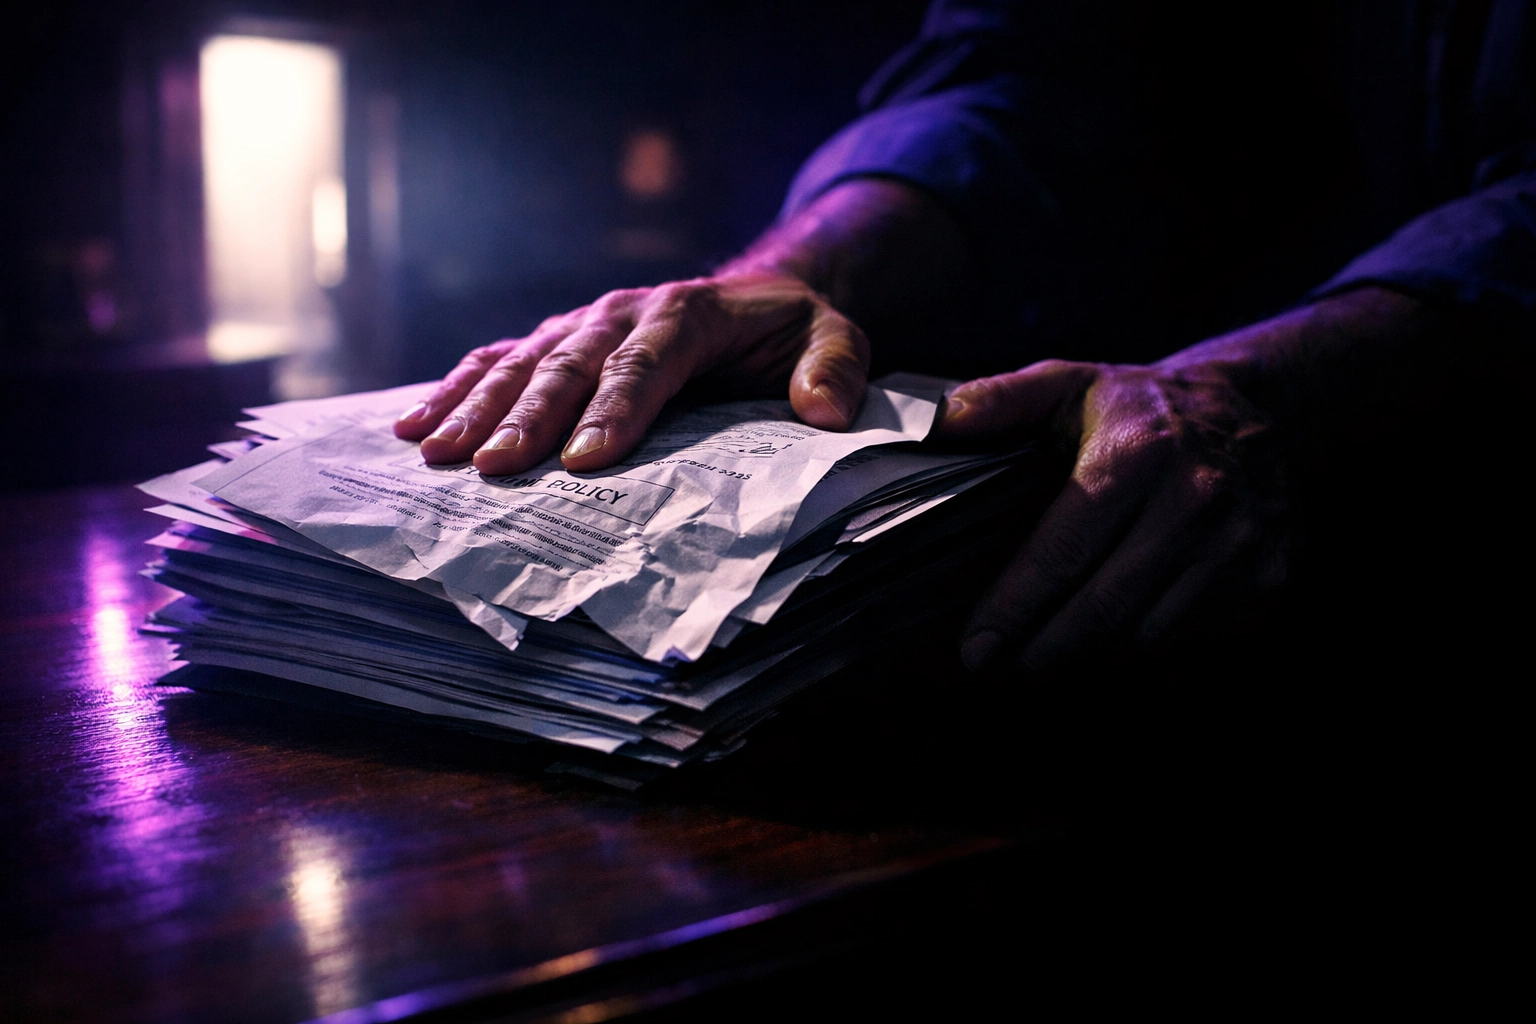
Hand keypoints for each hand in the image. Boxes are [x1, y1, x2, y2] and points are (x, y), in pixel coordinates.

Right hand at [393, 271, 869, 473]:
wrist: (754, 297)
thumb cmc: (792, 332)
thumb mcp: (836, 338)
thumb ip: (836, 369)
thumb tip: (826, 412)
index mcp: (686, 312)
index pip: (646, 363)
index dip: (615, 410)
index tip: (585, 461)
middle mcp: (623, 312)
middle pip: (571, 366)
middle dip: (529, 417)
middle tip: (492, 468)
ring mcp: (583, 325)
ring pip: (523, 363)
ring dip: (478, 407)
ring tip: (435, 451)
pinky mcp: (558, 341)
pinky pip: (499, 360)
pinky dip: (457, 388)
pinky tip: (415, 423)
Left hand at [937, 357, 1290, 674]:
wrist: (1258, 407)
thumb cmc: (1142, 405)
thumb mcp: (1069, 384)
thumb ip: (998, 401)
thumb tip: (933, 422)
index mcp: (1137, 456)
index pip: (1062, 552)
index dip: (1014, 608)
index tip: (976, 648)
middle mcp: (1195, 502)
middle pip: (1104, 610)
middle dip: (1043, 652)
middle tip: (1001, 671)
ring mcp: (1239, 545)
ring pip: (1148, 636)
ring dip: (1094, 655)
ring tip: (1052, 652)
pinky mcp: (1268, 576)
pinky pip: (1195, 638)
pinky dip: (1149, 646)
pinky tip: (1116, 635)